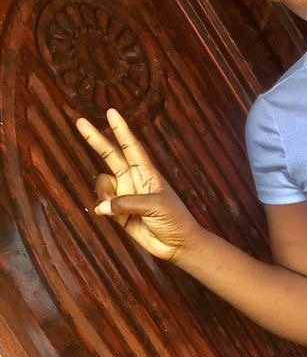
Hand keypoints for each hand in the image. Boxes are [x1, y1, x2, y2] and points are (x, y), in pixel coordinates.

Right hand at [76, 108, 201, 262]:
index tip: (112, 113)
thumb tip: (102, 206)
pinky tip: (108, 213)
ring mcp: (124, 194)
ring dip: (104, 192)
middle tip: (80, 122)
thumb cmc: (174, 219)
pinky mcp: (118, 212)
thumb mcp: (155, 205)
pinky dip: (102, 206)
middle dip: (95, 139)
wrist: (176, 244)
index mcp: (147, 172)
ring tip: (116, 207)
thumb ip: (126, 203)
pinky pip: (102, 202)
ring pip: (102, 183)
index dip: (121, 130)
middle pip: (110, 155)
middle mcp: (133, 179)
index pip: (131, 146)